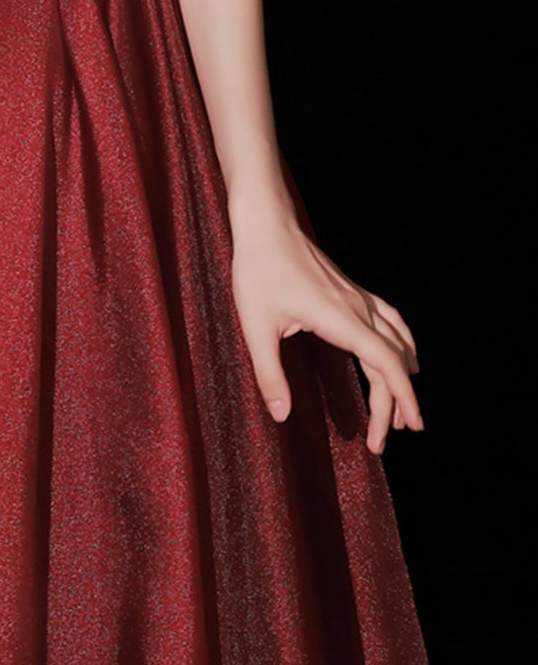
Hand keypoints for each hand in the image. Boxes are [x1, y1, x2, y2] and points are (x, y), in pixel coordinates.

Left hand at [230, 208, 422, 453]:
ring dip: (403, 373)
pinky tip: (404, 353)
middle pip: (392, 360)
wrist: (265, 224)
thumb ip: (269, 374)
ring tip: (403, 407)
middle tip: (384, 440)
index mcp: (341, 319)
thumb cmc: (258, 271)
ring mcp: (357, 297)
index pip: (386, 364)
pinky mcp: (350, 290)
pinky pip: (390, 318)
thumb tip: (282, 416)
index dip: (401, 398)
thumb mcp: (256, 327)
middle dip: (396, 402)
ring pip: (395, 340)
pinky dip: (402, 341)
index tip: (407, 428)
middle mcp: (357, 308)